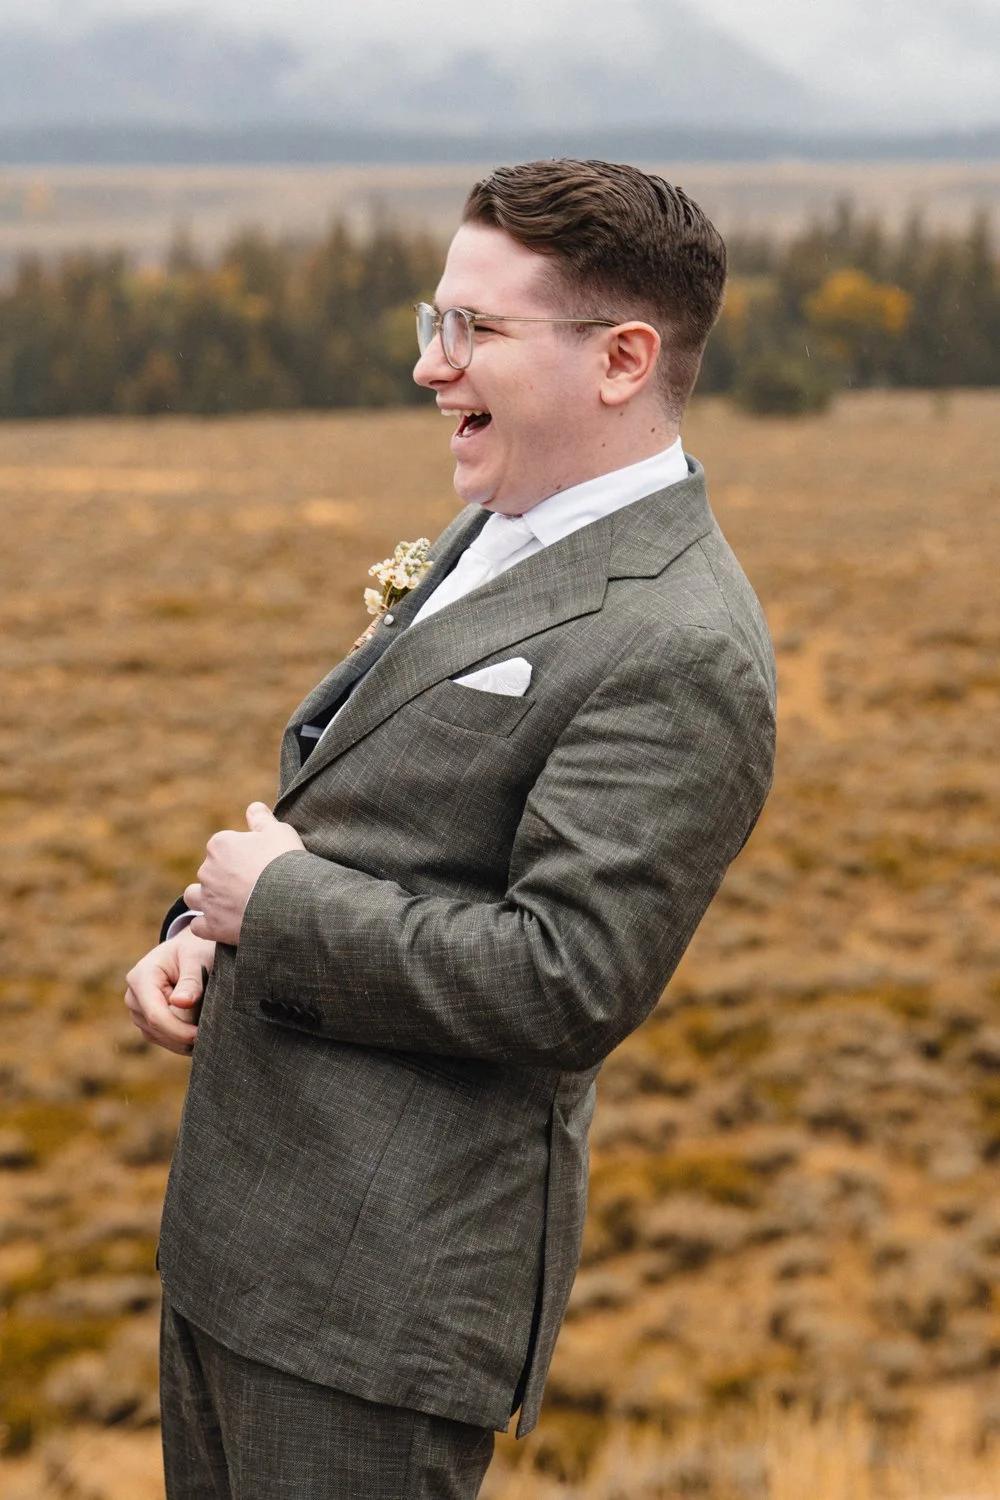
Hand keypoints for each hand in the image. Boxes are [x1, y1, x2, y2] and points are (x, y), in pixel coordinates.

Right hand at [124, 928, 215, 1055]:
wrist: (189, 950)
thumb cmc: (195, 950)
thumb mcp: (197, 957)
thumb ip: (191, 980)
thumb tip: (182, 1002)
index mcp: (141, 977)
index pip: (155, 1014)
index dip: (178, 1029)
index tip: (200, 1035)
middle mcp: (133, 997)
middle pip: (158, 1029)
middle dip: (184, 1032)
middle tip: (213, 1022)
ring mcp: (137, 1012)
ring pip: (161, 1038)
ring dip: (184, 1035)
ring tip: (205, 1017)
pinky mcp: (146, 1023)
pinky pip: (164, 1040)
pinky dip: (182, 1038)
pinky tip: (199, 1027)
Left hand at [185, 802, 304, 945]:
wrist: (290, 900)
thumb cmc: (285, 862)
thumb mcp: (279, 832)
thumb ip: (262, 819)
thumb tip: (253, 808)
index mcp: (219, 844)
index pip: (222, 847)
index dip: (240, 855)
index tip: (257, 863)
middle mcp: (207, 870)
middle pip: (209, 871)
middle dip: (223, 877)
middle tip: (250, 885)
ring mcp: (208, 899)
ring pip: (194, 896)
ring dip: (205, 899)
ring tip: (229, 904)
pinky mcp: (212, 926)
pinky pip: (198, 926)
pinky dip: (208, 926)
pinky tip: (224, 925)